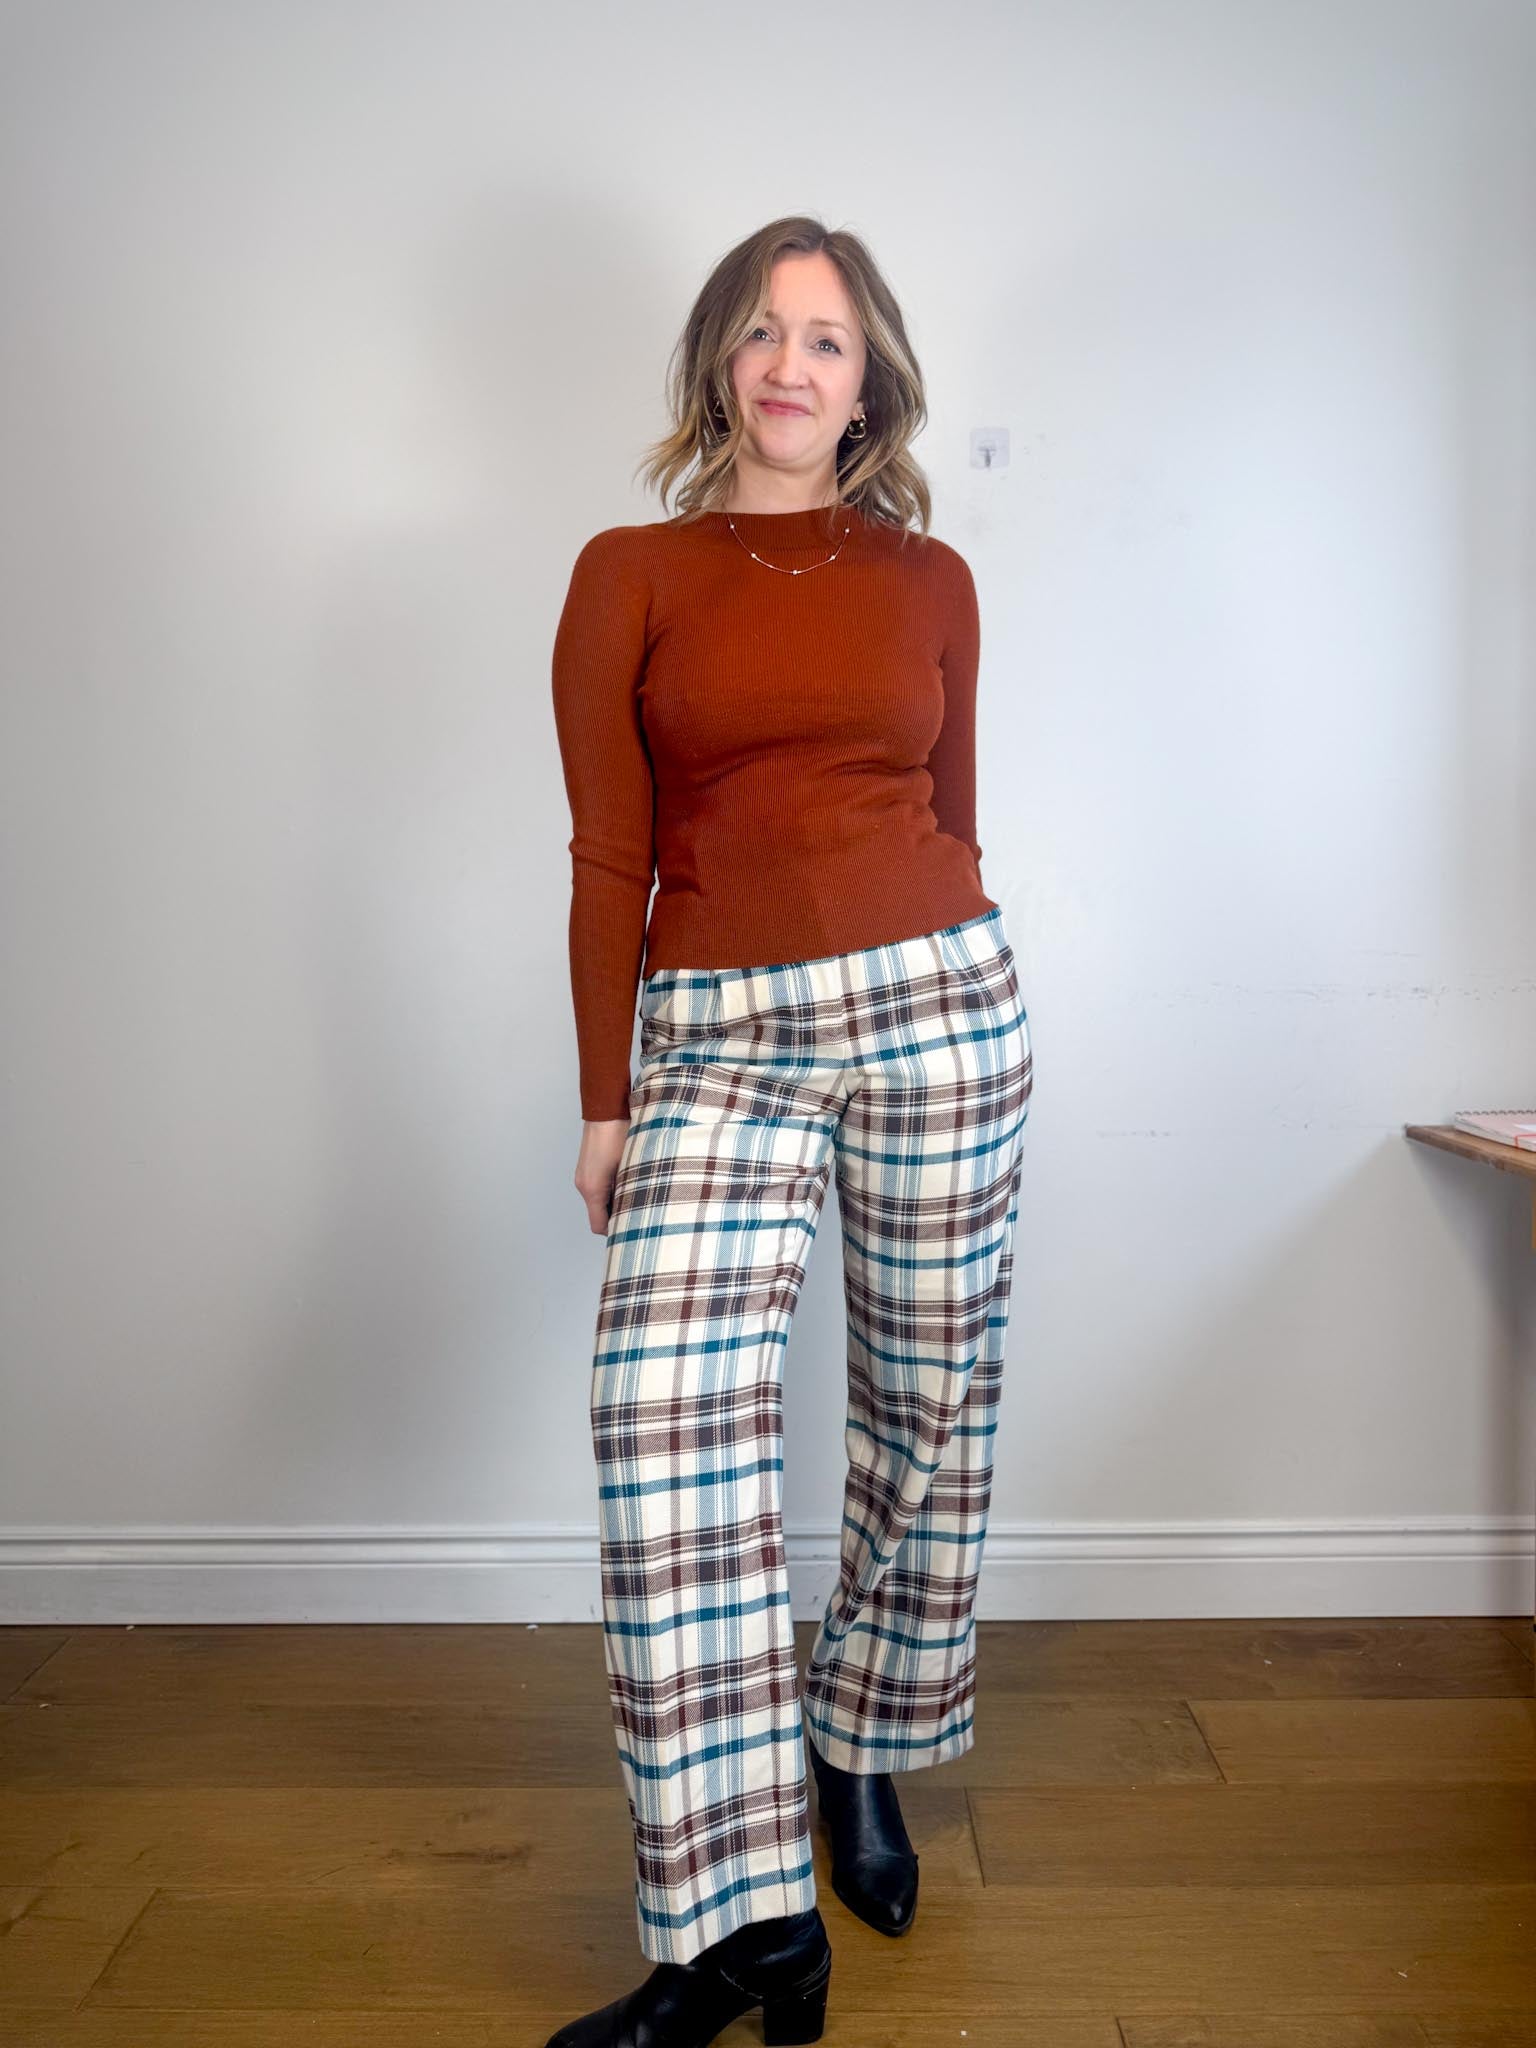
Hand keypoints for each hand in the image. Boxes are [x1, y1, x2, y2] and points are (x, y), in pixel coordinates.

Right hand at [575, 1116, 630, 1236]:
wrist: (606, 1108)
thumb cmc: (620, 1133)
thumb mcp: (632, 1165)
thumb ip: (633, 1190)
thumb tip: (642, 1207)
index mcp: (593, 1189)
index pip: (599, 1225)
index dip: (617, 1230)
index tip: (634, 1227)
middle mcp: (584, 1185)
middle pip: (599, 1214)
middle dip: (618, 1215)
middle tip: (641, 1211)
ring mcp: (584, 1175)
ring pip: (599, 1201)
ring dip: (615, 1200)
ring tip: (637, 1192)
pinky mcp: (587, 1168)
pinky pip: (598, 1188)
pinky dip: (611, 1189)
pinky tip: (628, 1179)